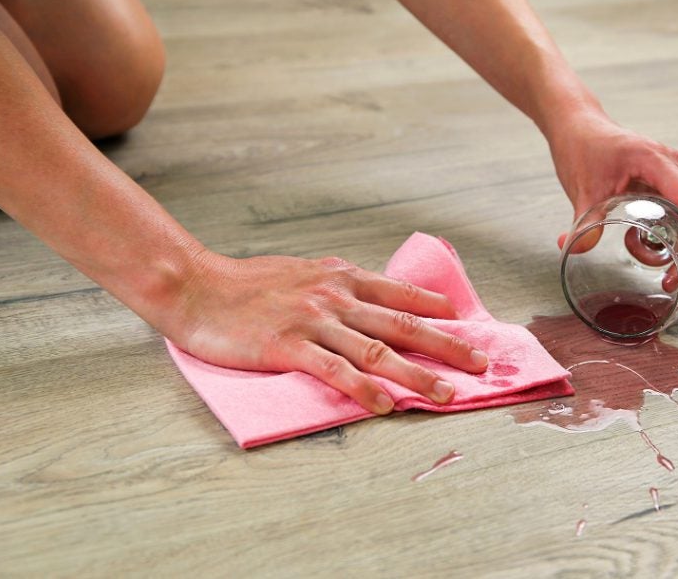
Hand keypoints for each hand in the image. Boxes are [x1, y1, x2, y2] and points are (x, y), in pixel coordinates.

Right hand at [157, 252, 488, 414]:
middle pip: (404, 325)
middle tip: (481, 364)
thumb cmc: (250, 284)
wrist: (197, 286)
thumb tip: (374, 301)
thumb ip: (341, 286)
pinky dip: (364, 388)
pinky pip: (335, 370)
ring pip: (378, 351)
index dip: (439, 311)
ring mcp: (314, 321)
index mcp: (342, 277)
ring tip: (446, 396)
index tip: (469, 325)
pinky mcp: (289, 346)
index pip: (403, 295)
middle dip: (448, 345)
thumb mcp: (305, 272)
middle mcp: (337, 297)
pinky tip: (385, 405)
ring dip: (417, 375)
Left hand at [547, 108, 677, 260]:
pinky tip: (641, 246)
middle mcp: (670, 165)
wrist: (577, 127)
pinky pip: (675, 212)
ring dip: (677, 244)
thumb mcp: (582, 189)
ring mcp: (669, 174)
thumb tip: (571, 249)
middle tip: (670, 279)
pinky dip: (665, 233)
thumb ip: (582, 223)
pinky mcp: (663, 183)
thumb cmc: (583, 147)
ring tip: (660, 272)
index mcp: (654, 160)